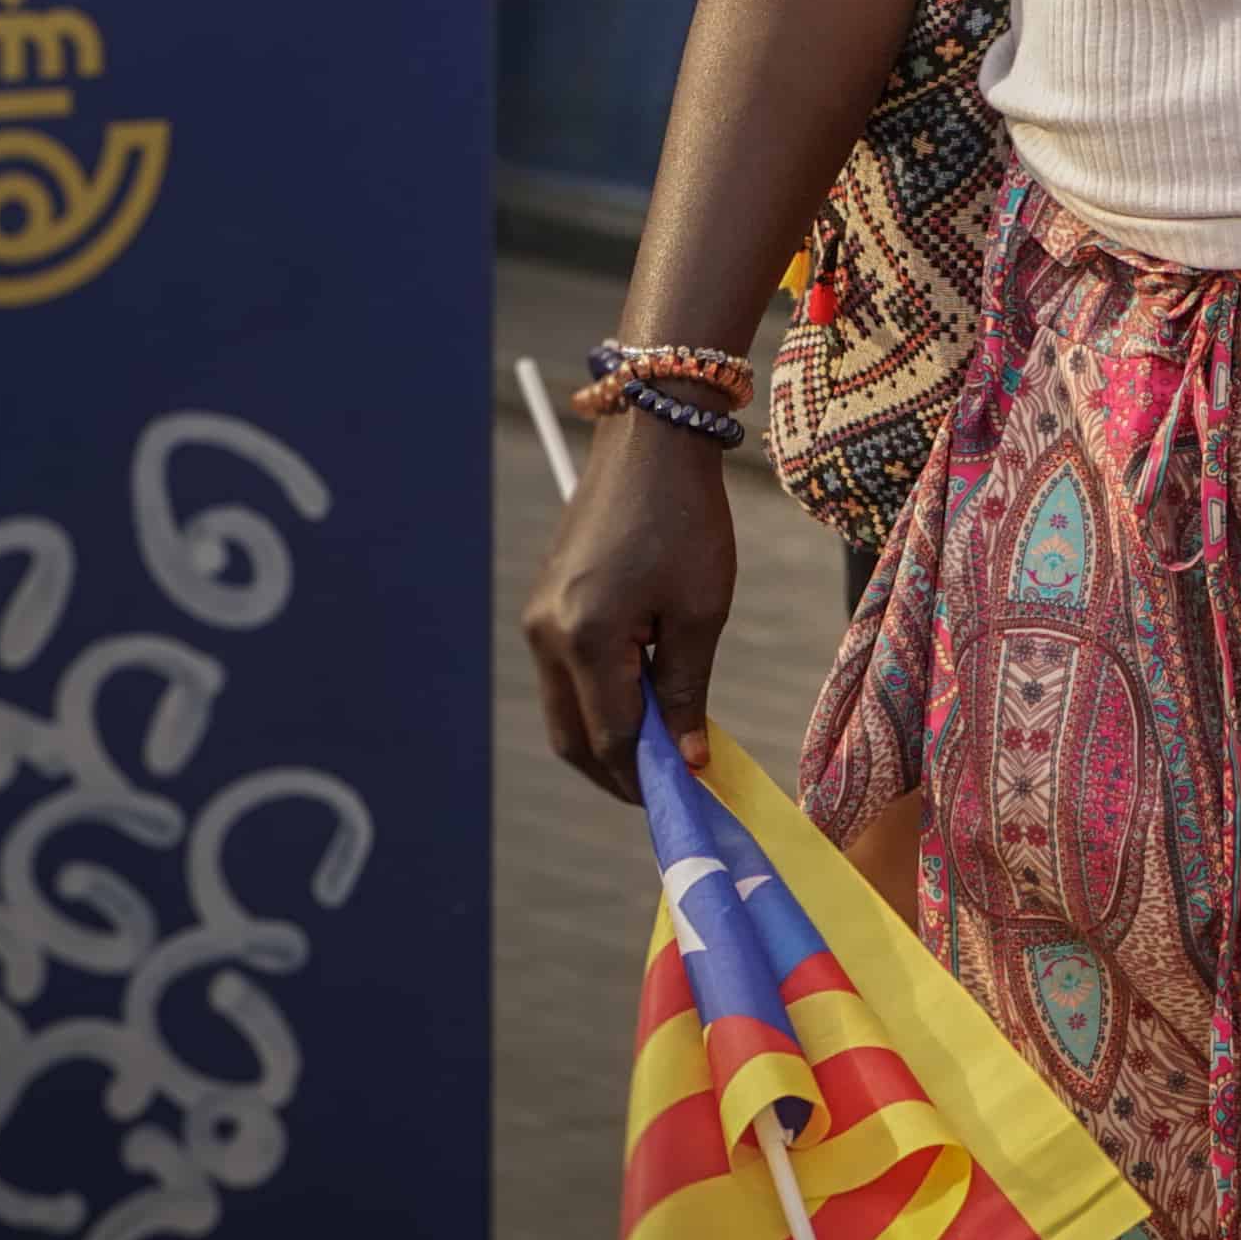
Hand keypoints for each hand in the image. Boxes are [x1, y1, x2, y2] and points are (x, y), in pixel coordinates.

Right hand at [521, 411, 739, 799]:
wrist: (651, 441)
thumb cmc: (687, 519)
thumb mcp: (701, 610)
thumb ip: (687, 691)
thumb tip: (686, 758)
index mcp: (586, 638)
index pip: (611, 737)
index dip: (647, 777)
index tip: (686, 798)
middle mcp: (547, 634)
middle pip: (573, 736)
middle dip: (617, 772)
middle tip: (667, 787)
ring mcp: (538, 619)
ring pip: (562, 710)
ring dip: (605, 738)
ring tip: (660, 747)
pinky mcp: (544, 604)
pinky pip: (562, 675)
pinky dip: (595, 700)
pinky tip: (640, 700)